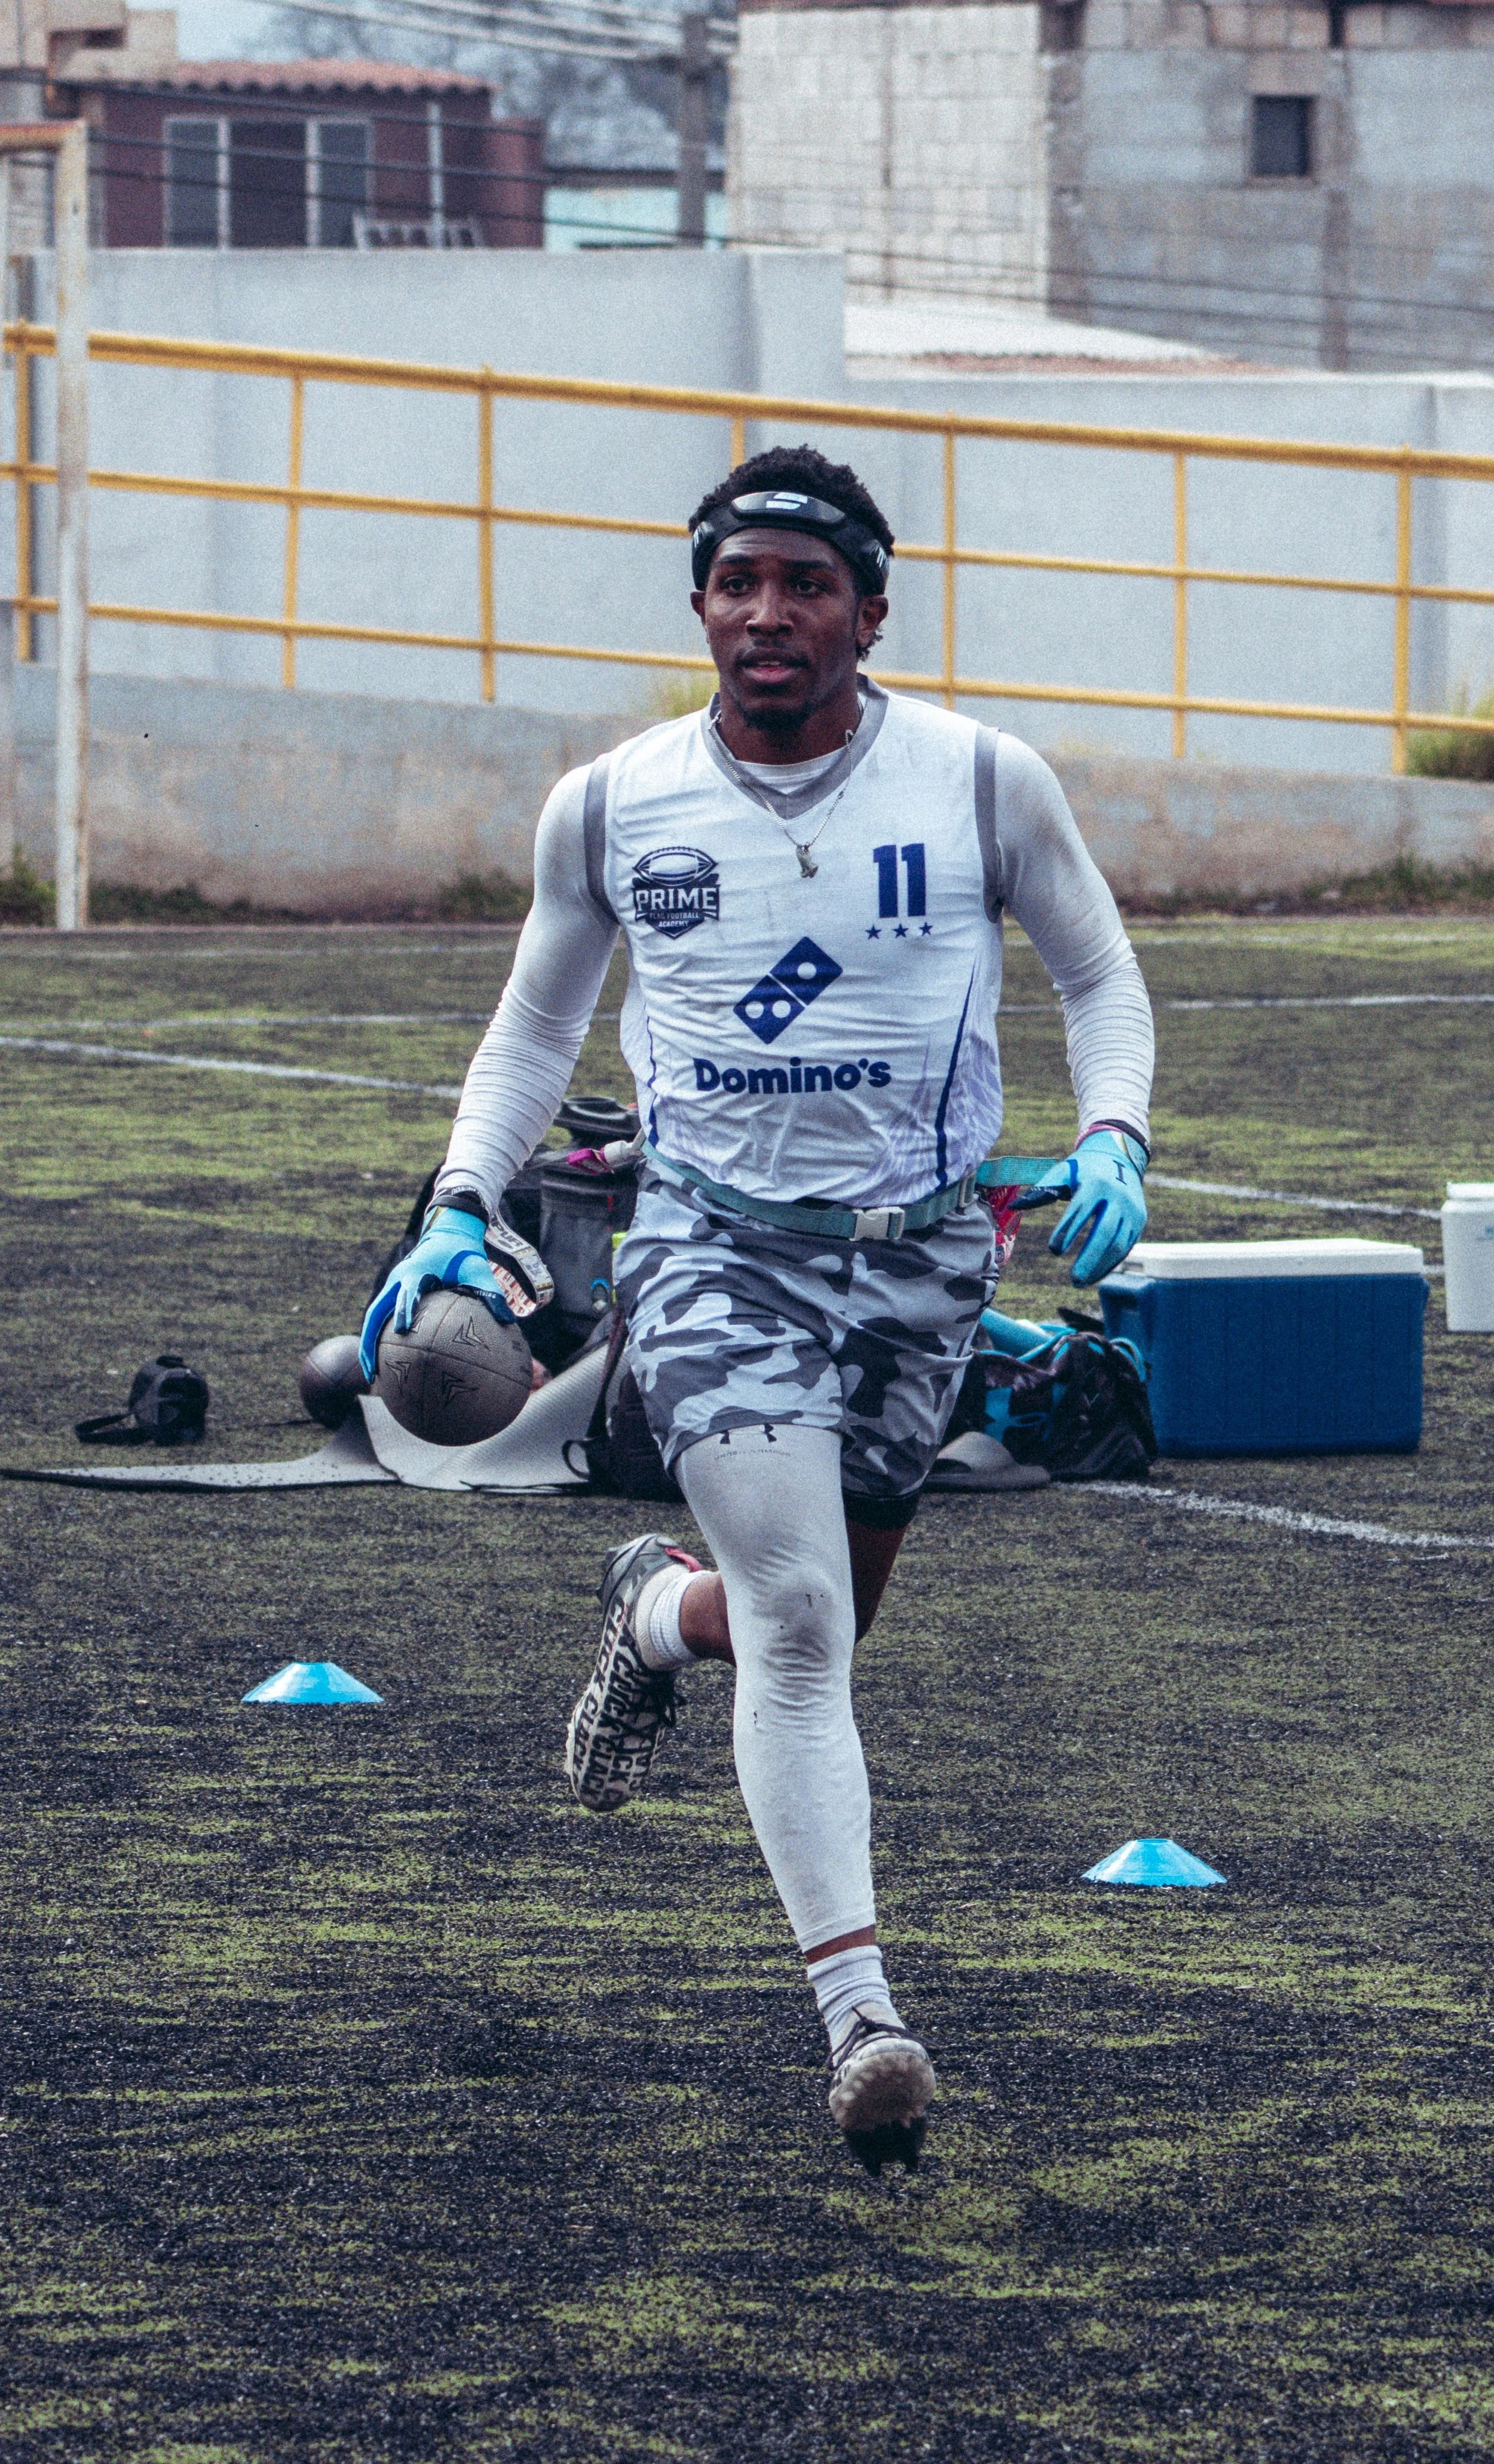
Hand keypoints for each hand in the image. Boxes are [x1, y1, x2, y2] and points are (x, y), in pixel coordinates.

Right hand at [359, 1207, 514, 1381]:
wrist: (447, 1233)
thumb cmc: (464, 1254)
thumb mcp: (479, 1269)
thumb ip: (491, 1293)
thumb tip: (508, 1321)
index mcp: (417, 1271)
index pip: (407, 1291)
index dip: (405, 1309)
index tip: (404, 1331)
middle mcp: (398, 1279)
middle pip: (376, 1312)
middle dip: (370, 1341)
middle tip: (372, 1372)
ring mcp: (392, 1286)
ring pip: (373, 1317)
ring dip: (369, 1344)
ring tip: (371, 1376)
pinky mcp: (394, 1292)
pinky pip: (382, 1316)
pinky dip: (379, 1337)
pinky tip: (387, 1363)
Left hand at [1039, 1128, 1147, 1285]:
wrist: (1120, 1158)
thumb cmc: (1083, 1169)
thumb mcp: (1064, 1171)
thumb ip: (1042, 1189)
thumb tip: (1015, 1206)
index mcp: (1096, 1183)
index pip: (1081, 1210)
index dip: (1068, 1230)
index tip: (1054, 1250)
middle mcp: (1118, 1197)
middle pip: (1105, 1232)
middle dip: (1090, 1257)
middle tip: (1073, 1278)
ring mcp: (1132, 1211)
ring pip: (1118, 1244)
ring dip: (1099, 1266)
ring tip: (1080, 1281)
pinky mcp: (1139, 1222)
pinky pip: (1125, 1248)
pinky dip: (1109, 1264)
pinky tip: (1093, 1275)